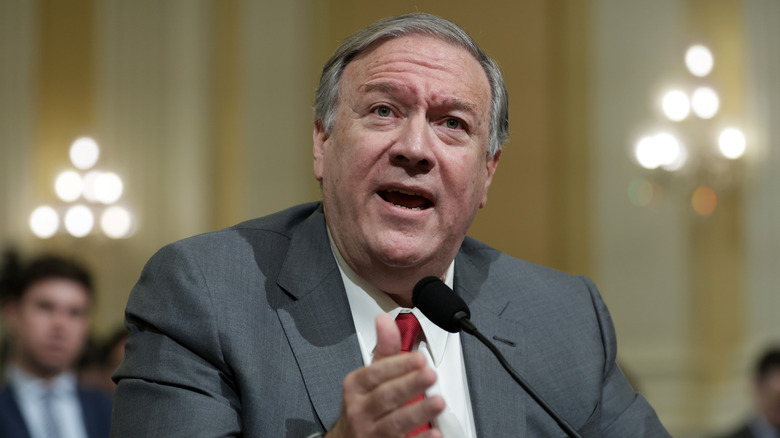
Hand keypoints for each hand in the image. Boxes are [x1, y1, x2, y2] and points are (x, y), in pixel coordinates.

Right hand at [326, 313, 444, 437]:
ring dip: (418, 411)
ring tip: (438, 402)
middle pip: (386, 397)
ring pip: (395, 422)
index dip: (398, 365)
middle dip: (410, 385)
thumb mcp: (369, 375)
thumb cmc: (362, 405)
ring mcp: (371, 432)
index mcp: (355, 387)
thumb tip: (384, 319)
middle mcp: (360, 410)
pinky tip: (434, 433)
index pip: (375, 373)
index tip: (419, 358)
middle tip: (430, 374)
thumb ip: (384, 349)